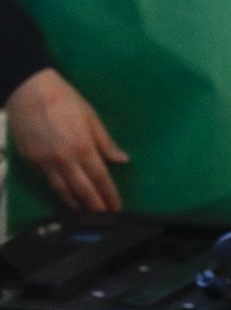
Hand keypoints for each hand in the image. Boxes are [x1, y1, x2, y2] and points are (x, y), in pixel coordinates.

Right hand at [5, 68, 127, 212]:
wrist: (29, 92)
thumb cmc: (65, 101)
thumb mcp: (91, 117)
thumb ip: (106, 142)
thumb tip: (122, 160)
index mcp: (83, 147)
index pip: (100, 178)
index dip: (109, 195)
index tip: (117, 207)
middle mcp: (64, 160)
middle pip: (82, 189)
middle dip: (95, 205)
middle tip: (104, 217)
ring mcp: (45, 163)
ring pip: (61, 190)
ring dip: (75, 204)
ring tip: (86, 213)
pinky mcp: (30, 162)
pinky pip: (46, 182)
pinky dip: (56, 192)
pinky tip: (63, 197)